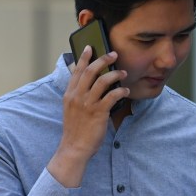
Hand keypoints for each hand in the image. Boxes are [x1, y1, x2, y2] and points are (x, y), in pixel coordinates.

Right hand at [46, 46, 127, 186]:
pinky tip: (125, 91)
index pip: (77, 71)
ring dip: (115, 74)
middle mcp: (77, 96)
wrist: (74, 147)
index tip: (90, 47)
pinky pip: (112, 96)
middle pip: (90, 71)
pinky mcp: (98, 113)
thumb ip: (78, 96)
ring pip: (103, 81)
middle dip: (102, 60)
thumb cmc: (76, 129)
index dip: (84, 58)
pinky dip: (120, 91)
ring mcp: (87, 104)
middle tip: (113, 54)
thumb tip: (90, 84)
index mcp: (70, 94)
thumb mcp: (72, 109)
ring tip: (123, 73)